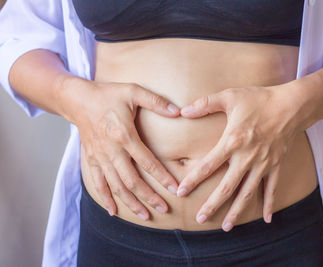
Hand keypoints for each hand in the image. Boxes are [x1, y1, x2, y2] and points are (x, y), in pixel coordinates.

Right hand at [61, 77, 180, 219]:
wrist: (78, 99)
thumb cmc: (108, 95)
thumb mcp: (133, 91)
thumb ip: (156, 101)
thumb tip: (179, 111)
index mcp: (124, 135)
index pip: (147, 161)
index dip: (162, 176)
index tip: (175, 189)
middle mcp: (111, 151)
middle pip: (132, 181)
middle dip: (149, 197)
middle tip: (164, 208)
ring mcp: (100, 158)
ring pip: (116, 187)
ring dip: (131, 203)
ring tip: (146, 215)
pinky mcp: (91, 160)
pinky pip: (98, 184)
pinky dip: (105, 199)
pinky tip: (114, 211)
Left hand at [176, 84, 305, 230]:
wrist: (292, 104)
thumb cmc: (260, 99)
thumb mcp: (230, 96)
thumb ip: (205, 103)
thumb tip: (183, 110)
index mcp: (232, 141)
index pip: (208, 165)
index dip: (193, 180)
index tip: (181, 193)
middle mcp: (247, 157)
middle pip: (227, 186)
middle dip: (213, 204)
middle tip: (200, 219)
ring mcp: (263, 164)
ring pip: (248, 193)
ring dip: (237, 211)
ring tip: (227, 227)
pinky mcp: (276, 165)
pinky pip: (272, 188)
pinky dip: (269, 203)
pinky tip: (267, 219)